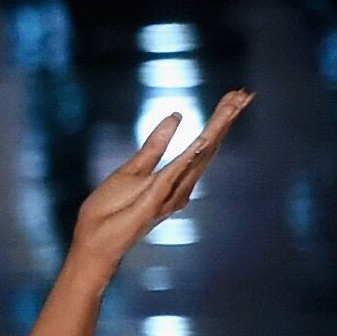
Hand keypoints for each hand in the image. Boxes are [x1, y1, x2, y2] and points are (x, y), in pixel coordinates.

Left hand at [69, 88, 249, 272]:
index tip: (235, 95)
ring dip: (217, 129)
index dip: (219, 119)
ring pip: (199, 154)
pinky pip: (175, 173)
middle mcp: (181, 187)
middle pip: (209, 146)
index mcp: (175, 178)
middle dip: (226, 119)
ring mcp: (171, 194)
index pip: (203, 143)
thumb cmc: (109, 212)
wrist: (92, 242)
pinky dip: (190, 155)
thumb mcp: (133, 169)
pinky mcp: (155, 199)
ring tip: (234, 105)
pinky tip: (204, 137)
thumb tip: (176, 115)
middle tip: (244, 93)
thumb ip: (156, 145)